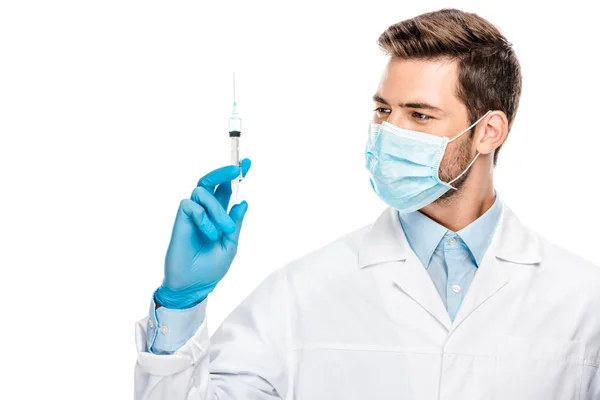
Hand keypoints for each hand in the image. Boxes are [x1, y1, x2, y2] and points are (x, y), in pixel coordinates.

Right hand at [154, 159, 250, 308]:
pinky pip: (191, 205)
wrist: (194, 285)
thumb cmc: (211, 268)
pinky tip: (208, 234)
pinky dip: (204, 218)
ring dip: (218, 209)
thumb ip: (236, 224)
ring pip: (202, 191)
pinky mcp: (180, 220)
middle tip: (236, 170)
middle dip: (223, 172)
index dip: (235, 176)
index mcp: (218, 215)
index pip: (226, 189)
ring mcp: (192, 215)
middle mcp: (205, 211)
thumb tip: (244, 202)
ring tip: (224, 230)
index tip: (249, 163)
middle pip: (210, 181)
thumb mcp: (230, 245)